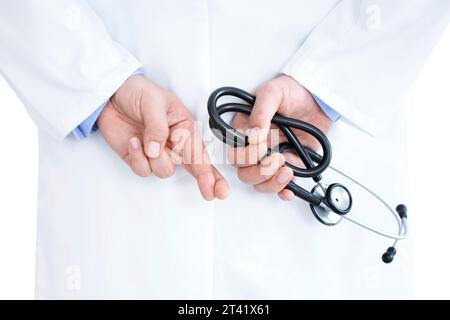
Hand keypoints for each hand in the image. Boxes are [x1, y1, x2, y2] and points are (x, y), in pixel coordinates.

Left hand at [98, 75, 228, 200]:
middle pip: (196, 169)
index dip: (210, 173)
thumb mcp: (153, 102)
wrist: (111, 95)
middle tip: (210, 193)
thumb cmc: (138, 92)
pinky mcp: (140, 159)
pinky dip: (136, 158)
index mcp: (185, 128)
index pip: (201, 153)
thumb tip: (156, 151)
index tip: (216, 188)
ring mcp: (158, 153)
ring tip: (142, 138)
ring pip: (164, 170)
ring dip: (154, 158)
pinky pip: (143, 170)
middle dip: (205, 181)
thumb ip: (158, 127)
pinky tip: (133, 141)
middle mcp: (175, 144)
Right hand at [229, 75, 331, 200]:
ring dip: (271, 183)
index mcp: (245, 130)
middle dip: (259, 172)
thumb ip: (260, 112)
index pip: (235, 152)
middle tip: (277, 159)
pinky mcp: (288, 165)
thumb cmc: (292, 92)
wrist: (318, 99)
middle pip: (245, 172)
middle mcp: (255, 147)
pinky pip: (281, 186)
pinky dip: (284, 191)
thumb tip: (253, 134)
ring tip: (287, 170)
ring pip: (260, 183)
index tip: (262, 147)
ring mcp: (271, 158)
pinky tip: (289, 189)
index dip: (246, 156)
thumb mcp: (273, 92)